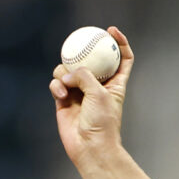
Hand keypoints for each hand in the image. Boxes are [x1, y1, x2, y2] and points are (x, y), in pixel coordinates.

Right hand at [49, 26, 134, 167]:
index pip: (122, 58)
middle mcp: (98, 85)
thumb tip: (69, 71)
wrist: (90, 147)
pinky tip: (60, 96)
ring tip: (67, 86)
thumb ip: (85, 76)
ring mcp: (80, 92)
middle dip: (83, 50)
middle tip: (77, 42)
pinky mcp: (64, 99)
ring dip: (64, 73)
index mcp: (116, 83)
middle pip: (91, 60)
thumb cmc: (103, 123)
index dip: (120, 43)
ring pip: (68, 70)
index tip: (111, 30)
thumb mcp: (100, 94)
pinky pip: (56, 83)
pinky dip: (56, 86)